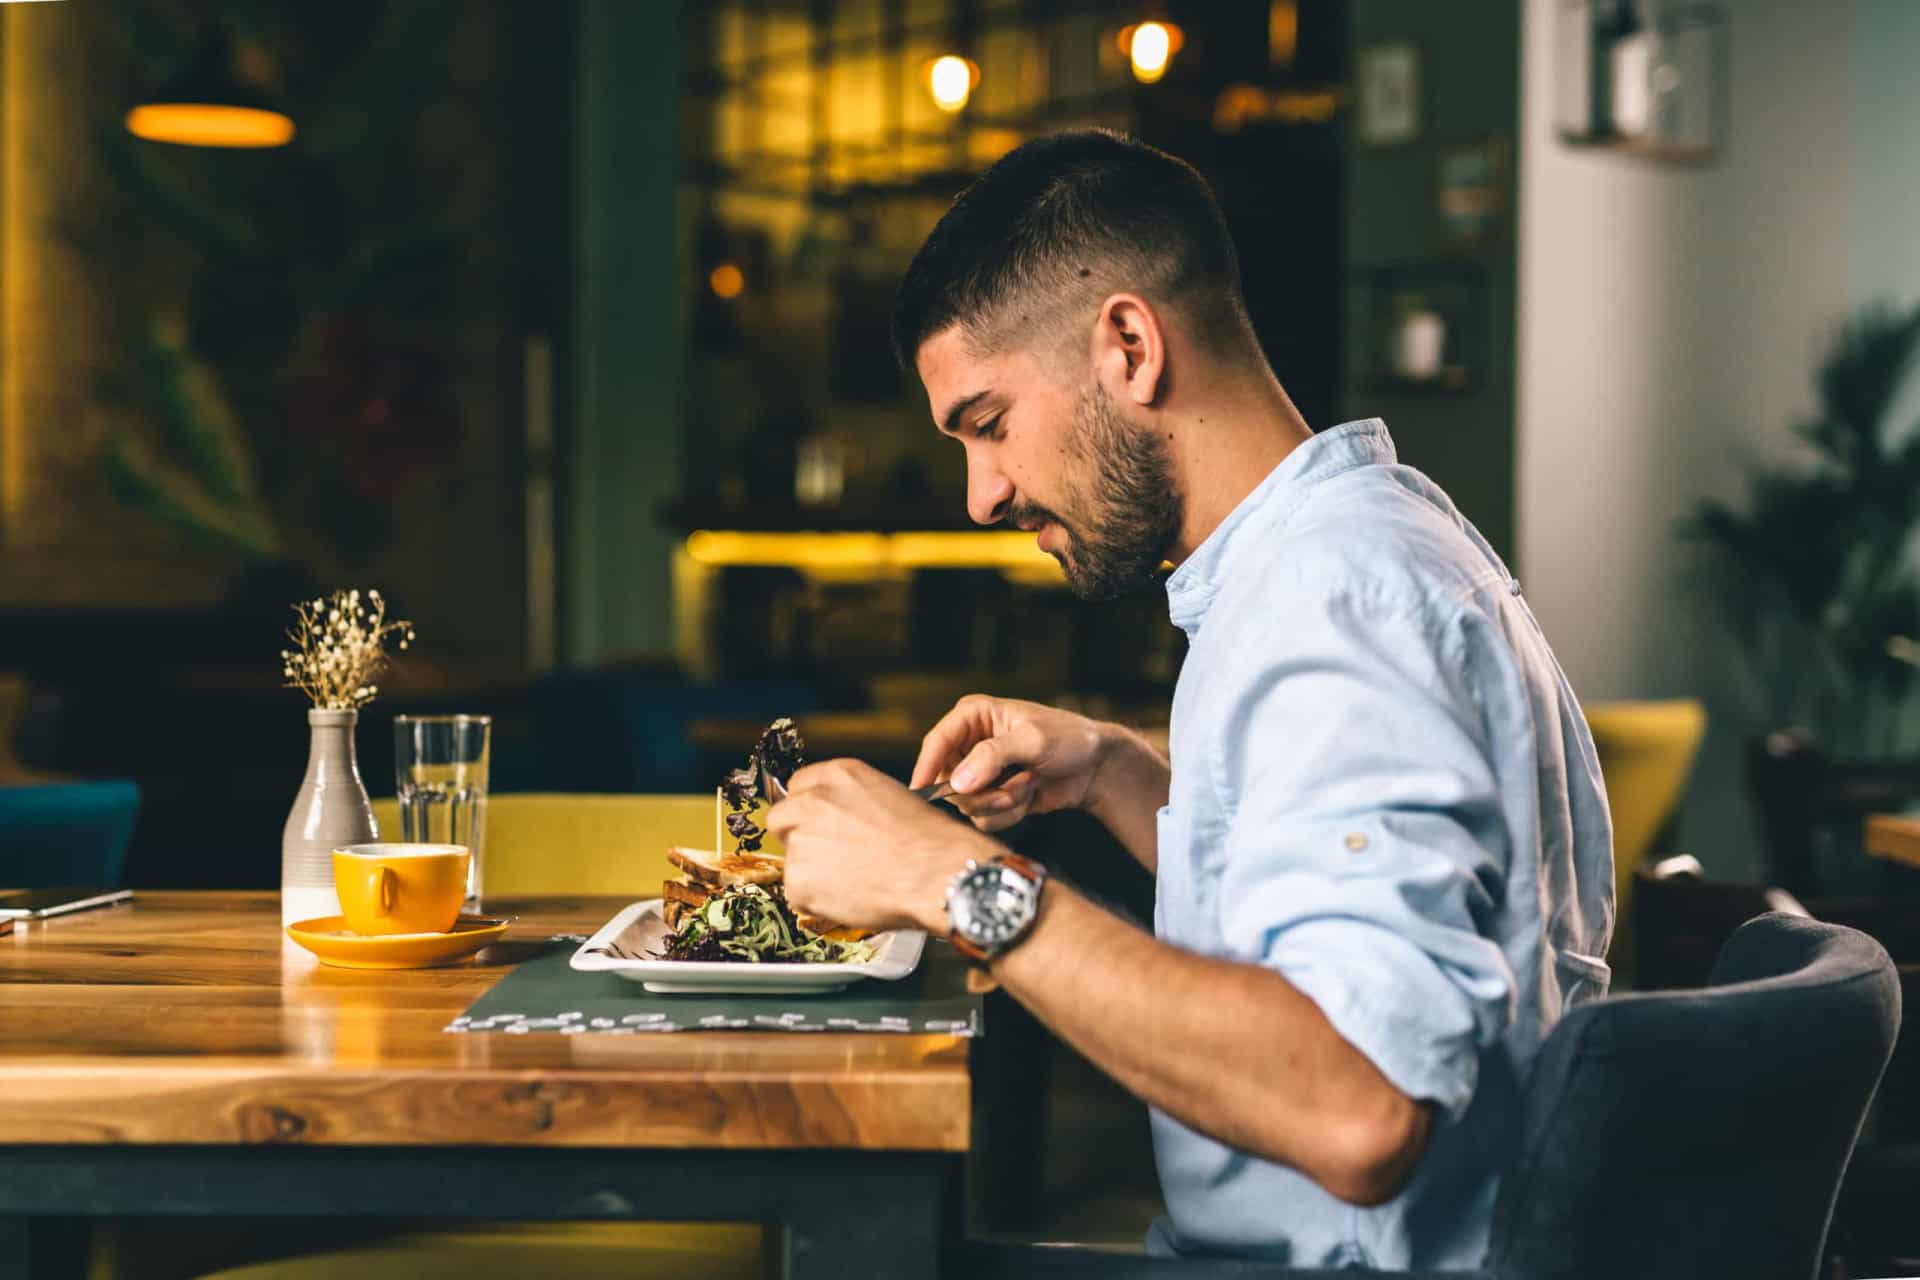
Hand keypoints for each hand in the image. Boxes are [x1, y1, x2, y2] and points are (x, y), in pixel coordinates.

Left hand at [766, 758, 999, 933]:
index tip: (817, 825)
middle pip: (780, 818)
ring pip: (791, 858)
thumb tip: (840, 822)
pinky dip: (817, 900)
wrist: (937, 872)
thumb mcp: (891, 797)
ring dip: (812, 871)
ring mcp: (803, 840)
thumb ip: (853, 803)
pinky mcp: (800, 879)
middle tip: (827, 856)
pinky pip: (797, 892)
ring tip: (851, 880)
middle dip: (797, 836)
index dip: (808, 810)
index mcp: (838, 775)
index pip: (798, 787)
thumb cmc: (929, 841)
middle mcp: (814, 802)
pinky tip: (849, 896)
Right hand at [911, 696, 1110, 833]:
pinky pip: (983, 817)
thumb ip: (992, 756)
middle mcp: (970, 744)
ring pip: (965, 802)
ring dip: (1000, 802)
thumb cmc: (1068, 739)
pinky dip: (1009, 813)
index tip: (920, 791)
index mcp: (974, 716)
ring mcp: (980, 772)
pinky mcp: (991, 795)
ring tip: (1027, 784)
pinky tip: (1030, 794)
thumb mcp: (1033, 740)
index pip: (937, 741)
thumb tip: (957, 782)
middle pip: (946, 780)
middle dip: (980, 792)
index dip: (926, 766)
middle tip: (1008, 790)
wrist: (1095, 767)